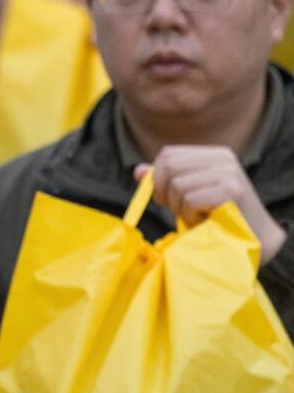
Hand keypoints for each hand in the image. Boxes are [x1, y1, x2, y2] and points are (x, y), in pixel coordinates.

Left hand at [138, 148, 286, 262]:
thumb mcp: (188, 194)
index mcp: (213, 154)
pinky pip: (190, 200)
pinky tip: (205, 220)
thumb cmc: (215, 216)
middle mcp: (222, 158)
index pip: (168, 154)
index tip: (164, 197)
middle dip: (164, 194)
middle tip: (179, 209)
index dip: (157, 177)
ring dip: (180, 209)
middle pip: (169, 167)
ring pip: (177, 186)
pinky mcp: (231, 191)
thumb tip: (138, 171)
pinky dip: (191, 216)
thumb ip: (165, 181)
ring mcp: (228, 173)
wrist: (253, 238)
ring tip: (198, 215)